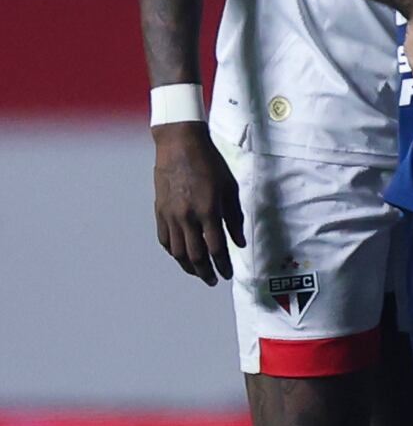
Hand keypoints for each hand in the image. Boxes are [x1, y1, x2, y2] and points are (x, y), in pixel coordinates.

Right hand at [151, 122, 246, 282]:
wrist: (180, 145)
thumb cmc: (210, 164)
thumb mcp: (229, 188)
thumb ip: (234, 218)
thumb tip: (239, 242)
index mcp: (208, 210)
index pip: (216, 248)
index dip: (222, 265)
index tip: (228, 275)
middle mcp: (187, 217)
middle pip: (195, 255)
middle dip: (205, 271)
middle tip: (213, 280)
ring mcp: (170, 215)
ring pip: (177, 251)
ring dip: (188, 266)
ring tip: (198, 272)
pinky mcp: (159, 211)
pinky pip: (164, 239)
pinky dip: (173, 251)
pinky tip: (181, 256)